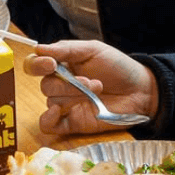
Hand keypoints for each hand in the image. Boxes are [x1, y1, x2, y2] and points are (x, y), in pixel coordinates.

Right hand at [24, 40, 156, 136]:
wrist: (140, 89)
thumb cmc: (118, 67)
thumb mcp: (93, 50)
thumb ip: (66, 49)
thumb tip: (39, 49)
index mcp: (62, 64)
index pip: (34, 65)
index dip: (37, 65)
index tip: (51, 63)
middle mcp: (60, 85)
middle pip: (45, 85)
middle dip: (67, 84)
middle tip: (91, 82)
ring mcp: (66, 105)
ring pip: (51, 102)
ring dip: (72, 96)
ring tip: (96, 92)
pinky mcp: (72, 123)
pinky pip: (48, 125)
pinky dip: (48, 119)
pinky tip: (58, 112)